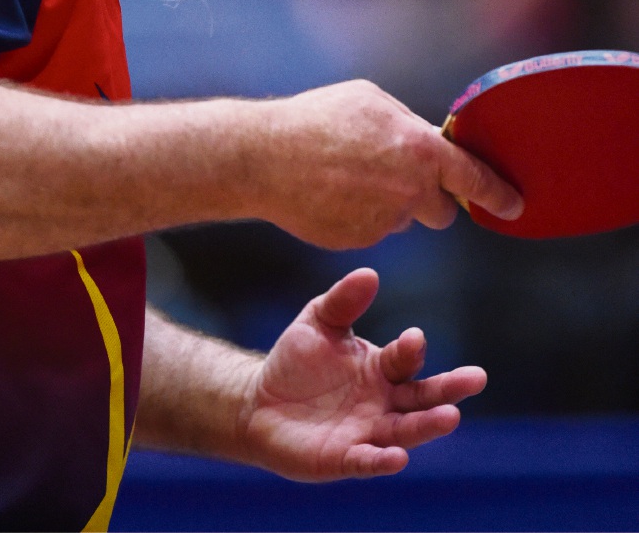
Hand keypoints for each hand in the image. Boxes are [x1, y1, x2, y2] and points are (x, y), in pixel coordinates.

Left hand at [237, 268, 484, 480]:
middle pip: (422, 398)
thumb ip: (342, 301)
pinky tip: (397, 458)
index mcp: (380, 369)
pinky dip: (383, 461)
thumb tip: (369, 273)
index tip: (414, 338)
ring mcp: (367, 432)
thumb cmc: (297, 361)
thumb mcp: (318, 322)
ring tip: (450, 417)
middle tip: (475, 378)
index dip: (410, 349)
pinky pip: (368, 461)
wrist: (260, 402)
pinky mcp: (344, 458)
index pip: (405, 360)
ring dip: (427, 426)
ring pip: (404, 431)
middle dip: (448, 389)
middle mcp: (382, 403)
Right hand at [260, 79, 522, 246]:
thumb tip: (428, 141)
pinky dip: (360, 215)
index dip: (499, 194)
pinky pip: (372, 229)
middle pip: (443, 211)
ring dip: (388, 203)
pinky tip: (332, 193)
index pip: (475, 179)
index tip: (514, 205)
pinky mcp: (360, 242)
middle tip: (396, 175)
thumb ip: (409, 125)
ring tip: (347, 176)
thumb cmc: (317, 119)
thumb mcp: (371, 101)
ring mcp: (384, 222)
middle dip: (429, 198)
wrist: (264, 158)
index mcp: (420, 151)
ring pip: (402, 218)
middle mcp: (410, 191)